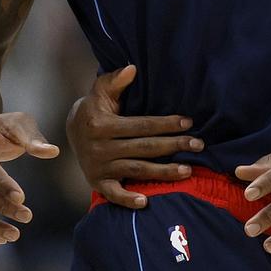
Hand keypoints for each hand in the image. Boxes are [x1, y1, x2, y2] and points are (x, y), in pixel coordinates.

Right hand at [65, 65, 202, 207]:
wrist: (72, 129)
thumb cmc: (96, 107)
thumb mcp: (101, 91)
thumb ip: (115, 80)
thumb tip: (132, 68)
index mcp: (102, 125)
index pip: (141, 125)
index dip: (166, 124)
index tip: (189, 122)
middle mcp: (100, 147)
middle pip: (143, 148)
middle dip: (173, 146)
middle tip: (198, 145)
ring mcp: (98, 167)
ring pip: (136, 170)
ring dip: (163, 172)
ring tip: (188, 170)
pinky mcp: (97, 182)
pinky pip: (113, 194)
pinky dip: (128, 199)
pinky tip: (146, 201)